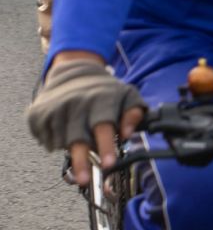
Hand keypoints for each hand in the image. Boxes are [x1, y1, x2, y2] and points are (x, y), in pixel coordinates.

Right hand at [26, 56, 145, 185]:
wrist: (73, 73)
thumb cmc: (105, 91)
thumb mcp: (127, 96)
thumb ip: (134, 113)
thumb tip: (129, 132)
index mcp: (102, 99)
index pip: (104, 126)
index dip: (105, 146)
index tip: (108, 164)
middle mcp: (77, 103)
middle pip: (78, 138)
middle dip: (82, 161)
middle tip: (85, 180)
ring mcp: (55, 108)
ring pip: (61, 142)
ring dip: (71, 151)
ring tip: (81, 145)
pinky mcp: (37, 114)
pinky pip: (46, 140)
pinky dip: (55, 143)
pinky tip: (65, 134)